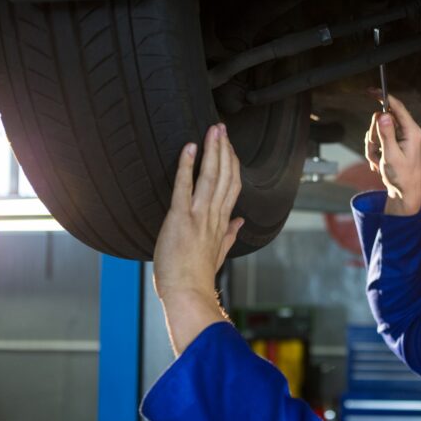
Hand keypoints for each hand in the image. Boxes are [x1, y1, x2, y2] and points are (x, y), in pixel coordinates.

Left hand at [152, 123, 243, 353]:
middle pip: (225, 176)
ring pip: (211, 177)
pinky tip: (189, 148)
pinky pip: (184, 187)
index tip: (230, 147)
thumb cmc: (197, 276)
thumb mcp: (218, 253)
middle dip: (224, 149)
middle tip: (221, 128)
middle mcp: (213, 216)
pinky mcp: (180, 219)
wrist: (187, 293)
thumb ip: (229, 234)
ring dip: (213, 151)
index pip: (232, 187)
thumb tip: (240, 222)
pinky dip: (187, 166)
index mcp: (221, 223)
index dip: (232, 164)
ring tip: (213, 131)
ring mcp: (198, 216)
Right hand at [365, 90, 420, 215]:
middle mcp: (408, 132)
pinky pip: (377, 140)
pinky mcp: (394, 143)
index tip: (370, 91)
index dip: (383, 97)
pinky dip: (374, 152)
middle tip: (375, 150)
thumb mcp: (391, 156)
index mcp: (412, 132)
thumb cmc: (401, 177)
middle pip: (383, 119)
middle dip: (374, 135)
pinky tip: (378, 163)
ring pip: (377, 131)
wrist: (405, 192)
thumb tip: (383, 114)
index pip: (397, 107)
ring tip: (378, 161)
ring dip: (372, 146)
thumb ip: (386, 134)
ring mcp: (401, 137)